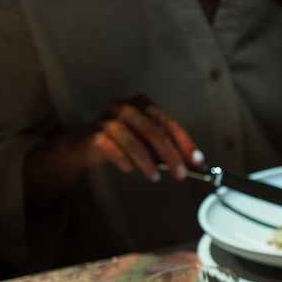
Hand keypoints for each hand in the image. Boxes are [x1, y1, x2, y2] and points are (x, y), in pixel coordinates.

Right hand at [24, 95, 203, 208]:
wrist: (85, 144)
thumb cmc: (122, 140)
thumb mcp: (145, 138)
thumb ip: (165, 145)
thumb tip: (192, 162)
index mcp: (142, 104)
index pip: (168, 122)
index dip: (185, 142)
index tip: (197, 160)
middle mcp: (124, 107)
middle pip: (153, 131)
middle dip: (171, 155)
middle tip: (181, 174)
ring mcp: (108, 120)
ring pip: (134, 143)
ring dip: (148, 164)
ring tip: (155, 177)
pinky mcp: (95, 136)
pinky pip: (114, 150)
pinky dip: (125, 162)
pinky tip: (130, 169)